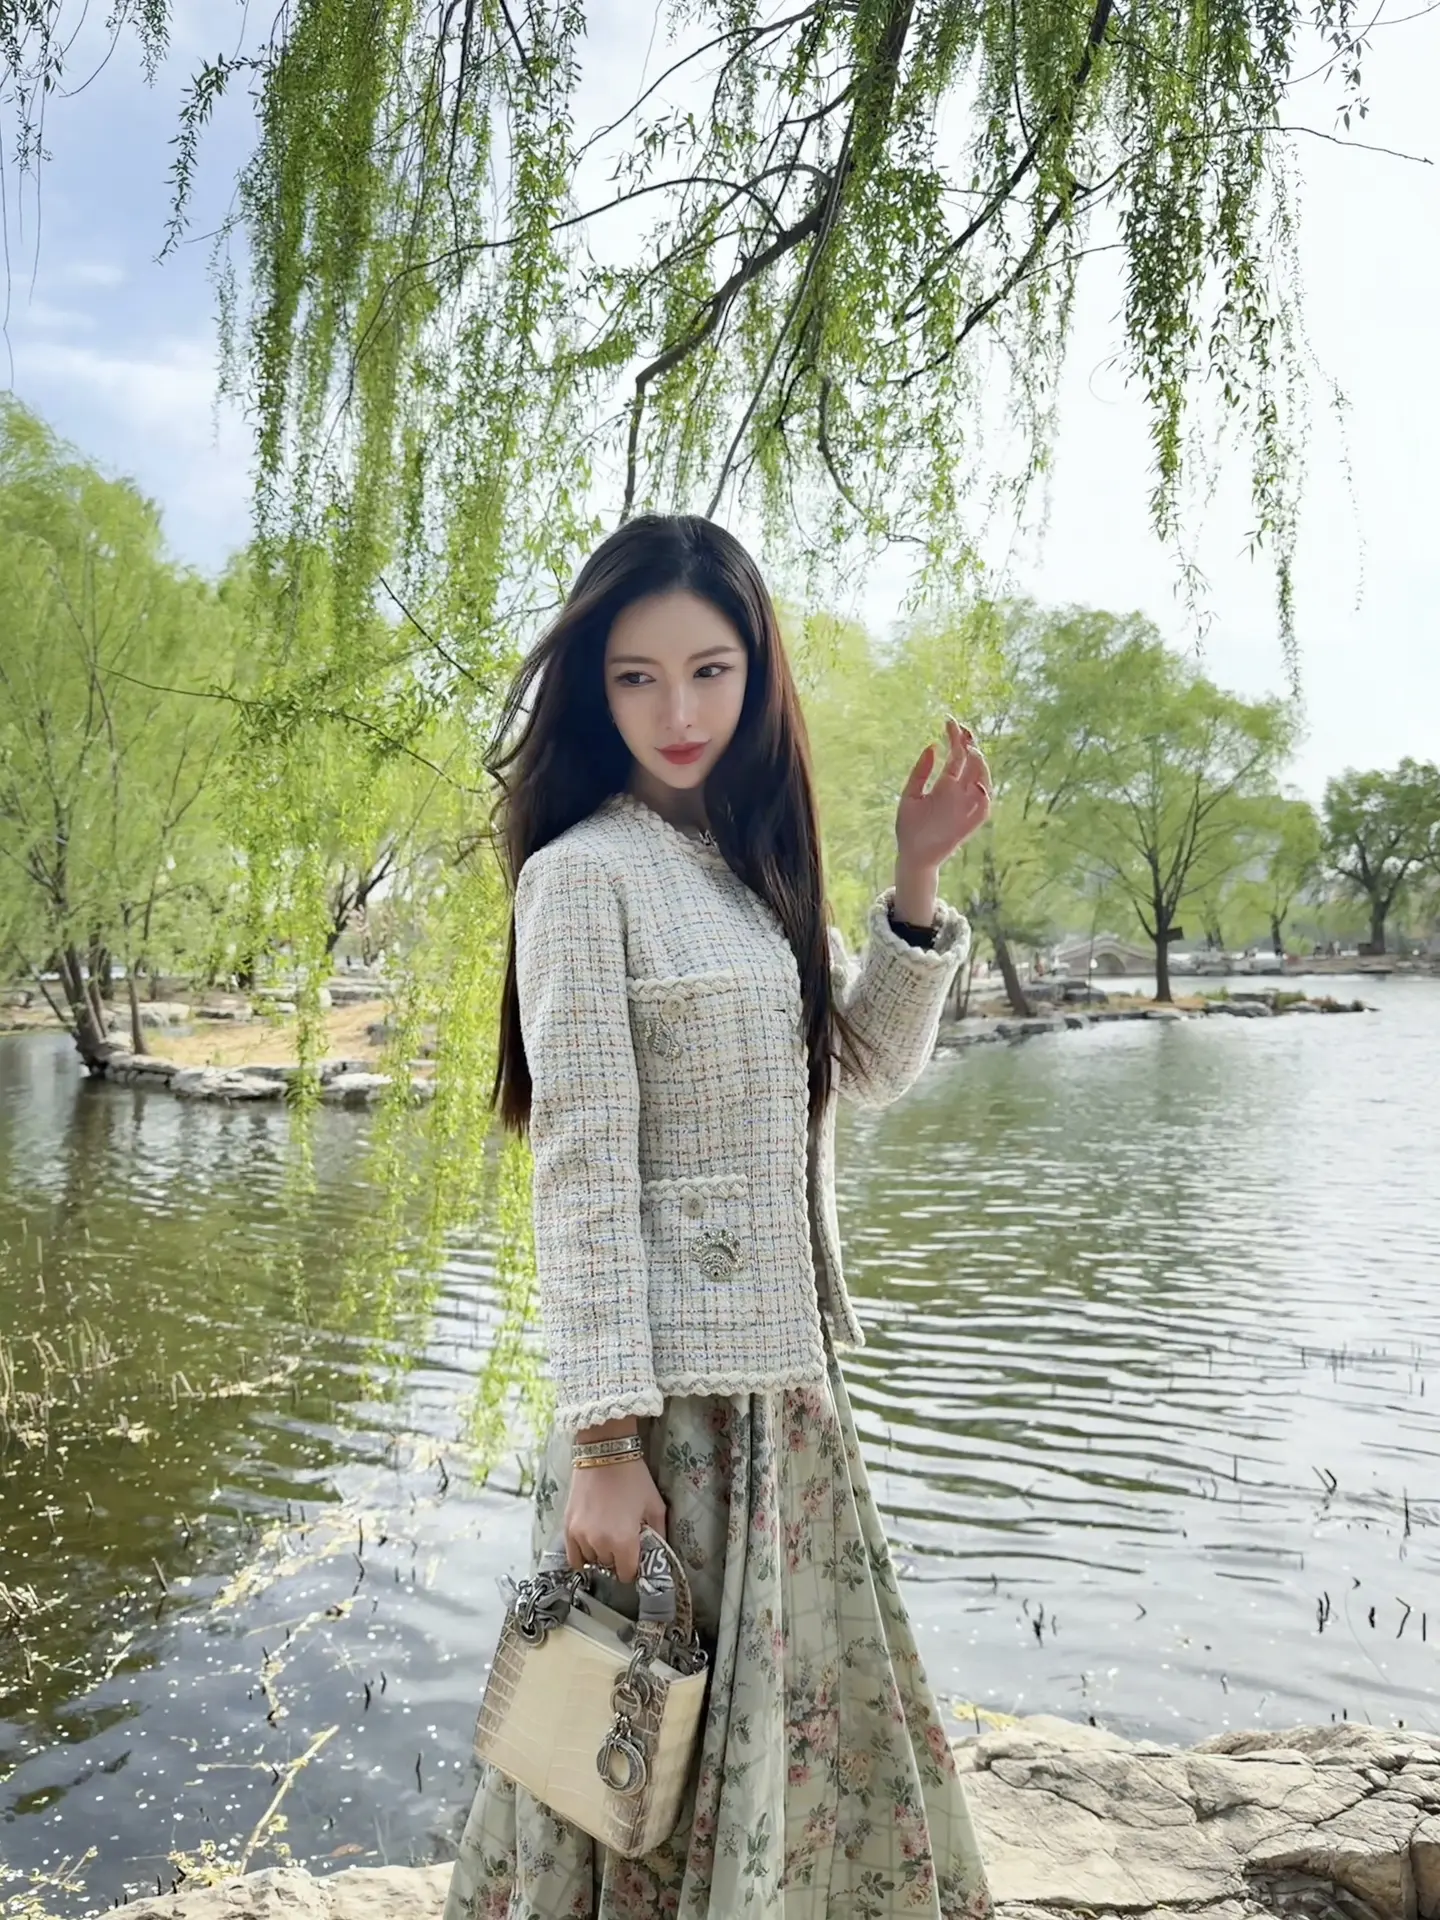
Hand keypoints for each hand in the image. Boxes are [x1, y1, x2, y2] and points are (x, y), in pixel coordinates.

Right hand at [564, 1458, 667, 1583]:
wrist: (604, 1452)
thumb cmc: (633, 1478)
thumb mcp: (655, 1505)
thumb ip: (659, 1535)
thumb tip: (657, 1556)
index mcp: (623, 1542)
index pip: (627, 1574)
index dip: (634, 1568)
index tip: (636, 1558)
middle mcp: (599, 1544)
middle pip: (609, 1567)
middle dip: (618, 1559)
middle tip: (624, 1542)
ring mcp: (580, 1536)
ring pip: (592, 1561)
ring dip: (600, 1555)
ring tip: (608, 1538)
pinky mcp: (567, 1527)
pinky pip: (573, 1556)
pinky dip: (582, 1555)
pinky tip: (590, 1546)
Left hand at [896, 715, 991, 870]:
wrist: (912, 856)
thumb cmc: (909, 827)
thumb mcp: (909, 795)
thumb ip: (920, 772)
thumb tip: (932, 746)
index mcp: (946, 784)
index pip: (957, 755)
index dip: (956, 737)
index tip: (950, 720)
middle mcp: (959, 793)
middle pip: (972, 764)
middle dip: (971, 745)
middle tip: (963, 730)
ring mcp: (966, 807)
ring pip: (982, 781)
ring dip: (980, 766)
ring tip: (970, 751)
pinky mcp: (969, 824)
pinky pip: (983, 809)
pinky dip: (984, 797)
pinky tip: (976, 783)